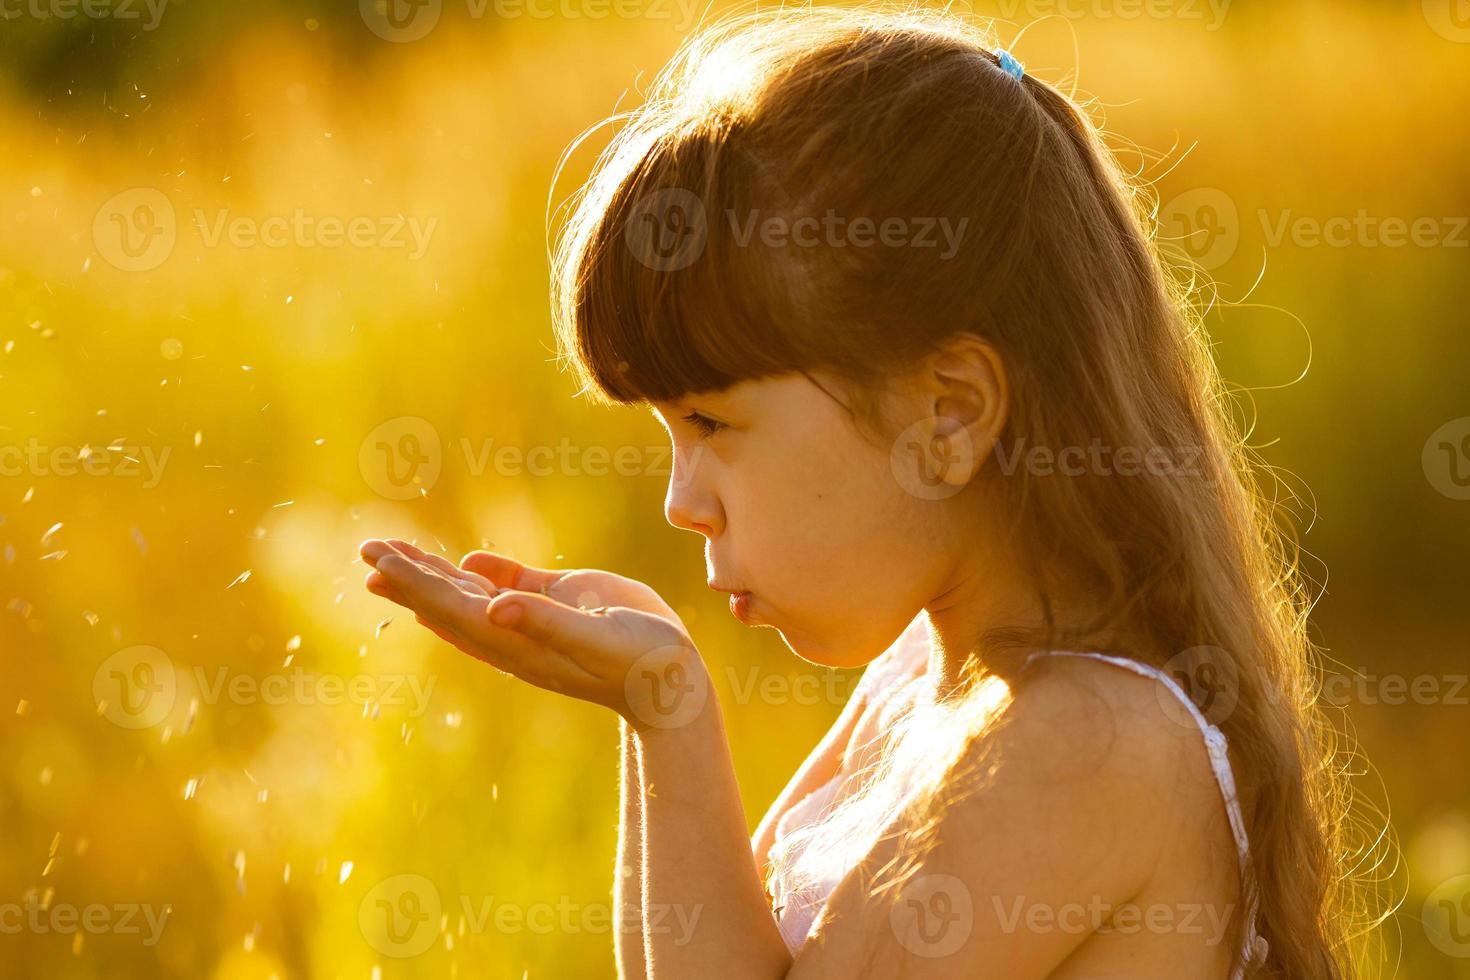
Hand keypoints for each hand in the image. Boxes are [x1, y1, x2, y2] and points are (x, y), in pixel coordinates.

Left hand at [360, 539, 711, 731]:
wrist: (673, 679)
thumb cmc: (639, 662)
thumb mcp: (595, 639)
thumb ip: (546, 621)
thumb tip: (495, 607)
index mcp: (515, 641)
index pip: (450, 608)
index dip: (413, 583)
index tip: (378, 562)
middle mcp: (515, 631)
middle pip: (447, 601)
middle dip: (407, 575)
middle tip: (368, 550)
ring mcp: (534, 617)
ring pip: (471, 592)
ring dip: (433, 572)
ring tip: (395, 553)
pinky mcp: (559, 603)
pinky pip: (511, 585)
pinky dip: (483, 572)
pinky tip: (465, 561)